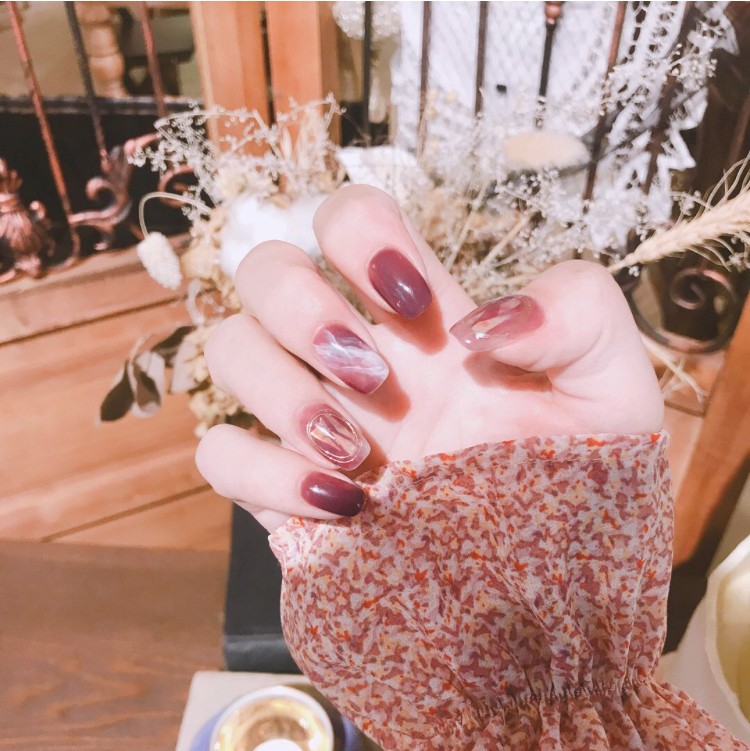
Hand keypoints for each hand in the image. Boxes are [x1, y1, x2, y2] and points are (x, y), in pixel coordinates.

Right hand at [196, 185, 663, 531]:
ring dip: (279, 389)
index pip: (348, 218)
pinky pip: (221, 455)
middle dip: (301, 309)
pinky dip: (262, 472)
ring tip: (355, 450)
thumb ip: (577, 312)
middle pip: (264, 269)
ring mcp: (314, 420)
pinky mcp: (286, 492)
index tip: (411, 301)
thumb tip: (479, 322)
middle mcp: (356, 355)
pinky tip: (341, 504)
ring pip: (228, 349)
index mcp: (421, 315)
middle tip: (374, 377)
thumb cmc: (582, 474)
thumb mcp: (610, 381)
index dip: (358, 235)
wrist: (556, 581)